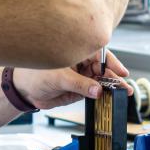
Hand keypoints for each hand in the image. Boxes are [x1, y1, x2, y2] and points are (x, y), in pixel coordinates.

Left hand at [12, 50, 132, 109]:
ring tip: (122, 93)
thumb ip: (79, 85)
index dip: (112, 63)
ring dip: (112, 87)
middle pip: (103, 69)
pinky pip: (95, 91)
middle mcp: (81, 63)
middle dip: (114, 77)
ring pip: (101, 81)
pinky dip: (103, 95)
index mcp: (76, 51)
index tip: (121, 72)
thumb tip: (97, 90)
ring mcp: (82, 76)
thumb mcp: (58, 78)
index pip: (99, 54)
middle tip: (124, 87)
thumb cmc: (35, 74)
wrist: (25, 90)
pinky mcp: (81, 89)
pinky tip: (110, 97)